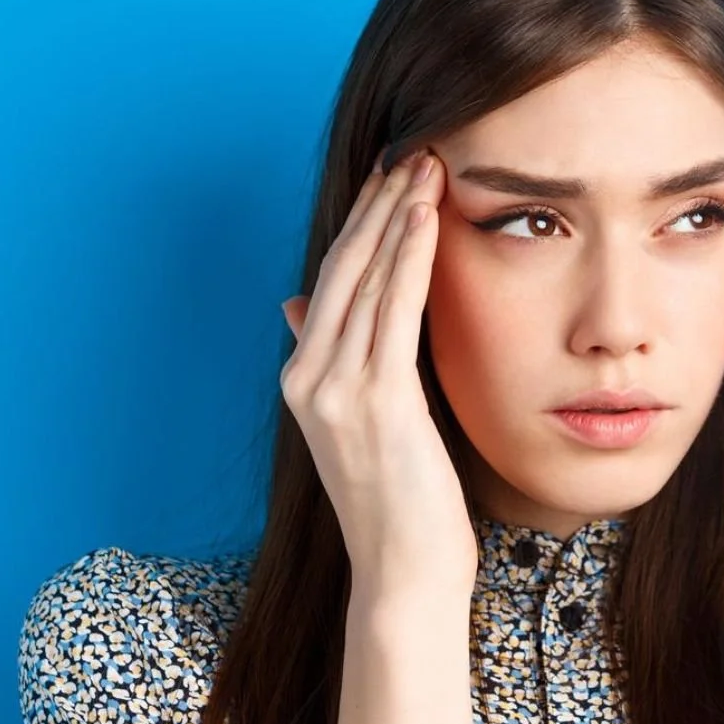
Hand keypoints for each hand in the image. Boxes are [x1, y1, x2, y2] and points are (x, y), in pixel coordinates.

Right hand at [280, 146, 476, 597]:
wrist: (404, 574)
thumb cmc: (399, 504)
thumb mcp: (359, 423)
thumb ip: (330, 359)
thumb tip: (297, 305)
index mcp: (302, 380)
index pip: (329, 282)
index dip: (358, 223)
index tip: (388, 176)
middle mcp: (308, 379)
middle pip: (341, 269)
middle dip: (376, 203)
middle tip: (409, 149)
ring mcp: (335, 390)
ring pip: (366, 280)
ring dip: (397, 216)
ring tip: (425, 166)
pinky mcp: (375, 402)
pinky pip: (393, 312)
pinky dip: (409, 258)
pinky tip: (426, 219)